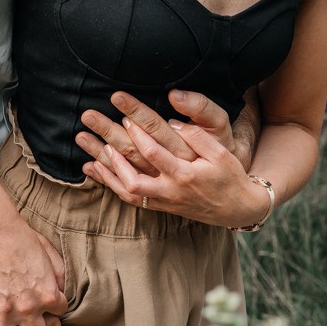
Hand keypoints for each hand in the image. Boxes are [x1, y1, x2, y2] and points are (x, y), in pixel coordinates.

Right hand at [0, 220, 66, 325]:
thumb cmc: (21, 236)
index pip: (57, 316)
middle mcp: (28, 309)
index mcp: (47, 295)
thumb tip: (60, 290)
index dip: (51, 310)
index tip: (44, 306)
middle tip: (27, 324)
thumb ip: (58, 275)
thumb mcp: (49, 253)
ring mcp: (4, 311)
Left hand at [82, 116, 268, 226]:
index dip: (138, 135)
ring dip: (106, 172)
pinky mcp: (160, 207)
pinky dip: (111, 184)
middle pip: (132, 177)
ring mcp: (164, 202)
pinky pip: (130, 199)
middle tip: (93, 133)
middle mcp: (171, 191)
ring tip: (89, 152)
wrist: (237, 208)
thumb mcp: (221, 153)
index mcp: (186, 175)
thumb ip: (198, 137)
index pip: (154, 154)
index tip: (126, 117)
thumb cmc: (230, 176)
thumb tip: (172, 122)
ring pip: (127, 192)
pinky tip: (95, 169)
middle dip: (110, 154)